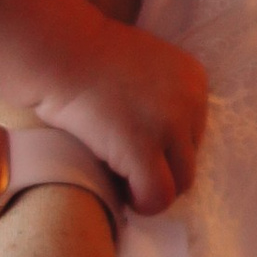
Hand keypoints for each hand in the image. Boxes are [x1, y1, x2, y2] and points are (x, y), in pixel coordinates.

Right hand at [0, 0, 206, 217]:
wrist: (62, 53)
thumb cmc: (91, 60)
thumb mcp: (146, 68)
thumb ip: (163, 99)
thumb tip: (165, 147)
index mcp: (194, 79)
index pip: (195, 133)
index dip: (164, 146)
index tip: (136, 143)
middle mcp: (191, 101)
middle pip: (190, 159)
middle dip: (160, 168)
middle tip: (127, 166)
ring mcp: (170, 125)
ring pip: (179, 184)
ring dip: (151, 187)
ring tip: (123, 179)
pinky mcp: (142, 148)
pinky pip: (157, 196)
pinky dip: (140, 203)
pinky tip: (120, 192)